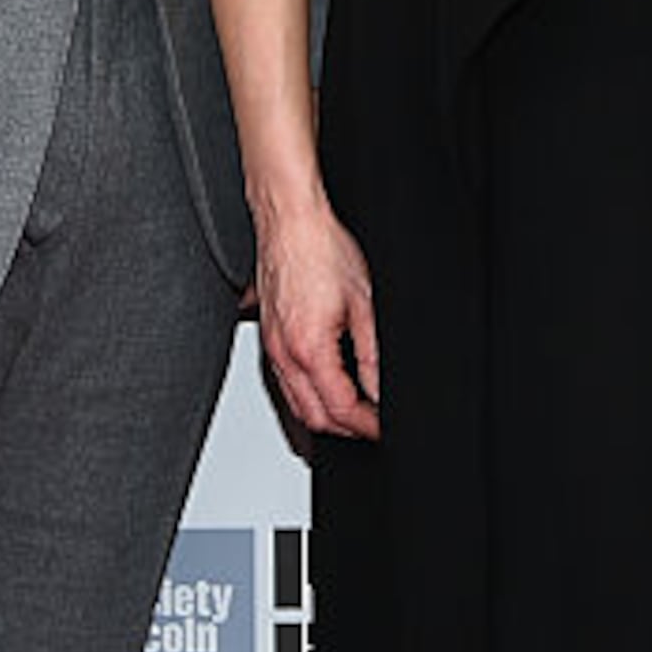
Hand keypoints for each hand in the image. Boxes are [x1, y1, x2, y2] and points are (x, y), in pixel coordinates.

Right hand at [252, 198, 379, 441]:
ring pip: (295, 405)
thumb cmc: (322, 249)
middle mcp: (283, 354)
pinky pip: (284, 383)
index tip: (383, 427)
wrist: (290, 222)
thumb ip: (373, 355)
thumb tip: (380, 390)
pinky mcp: (268, 336)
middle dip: (346, 430)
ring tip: (354, 413)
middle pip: (313, 418)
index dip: (367, 426)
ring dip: (324, 416)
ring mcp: (272, 347)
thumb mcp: (365, 303)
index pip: (340, 410)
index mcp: (309, 350)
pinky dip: (306, 397)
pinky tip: (324, 389)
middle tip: (372, 426)